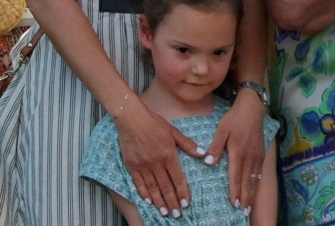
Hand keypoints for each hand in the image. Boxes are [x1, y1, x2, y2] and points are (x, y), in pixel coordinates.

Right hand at [116, 100, 205, 216]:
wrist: (132, 119)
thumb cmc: (155, 123)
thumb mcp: (174, 132)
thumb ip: (187, 145)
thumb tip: (202, 154)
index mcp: (168, 155)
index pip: (178, 178)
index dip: (182, 192)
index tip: (186, 204)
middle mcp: (156, 163)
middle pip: (165, 187)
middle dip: (172, 202)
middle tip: (177, 214)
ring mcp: (143, 166)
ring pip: (152, 188)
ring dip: (159, 202)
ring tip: (164, 212)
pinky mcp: (132, 166)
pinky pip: (138, 183)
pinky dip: (144, 193)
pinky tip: (148, 201)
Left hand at [205, 89, 266, 211]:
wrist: (252, 108)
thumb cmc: (234, 118)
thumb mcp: (222, 130)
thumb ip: (215, 147)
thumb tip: (208, 162)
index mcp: (238, 152)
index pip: (236, 176)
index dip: (235, 191)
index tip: (234, 204)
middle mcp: (249, 156)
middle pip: (247, 181)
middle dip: (245, 197)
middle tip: (243, 211)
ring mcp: (257, 155)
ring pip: (255, 178)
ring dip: (252, 193)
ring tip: (249, 206)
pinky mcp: (261, 152)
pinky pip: (259, 171)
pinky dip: (257, 182)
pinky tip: (255, 188)